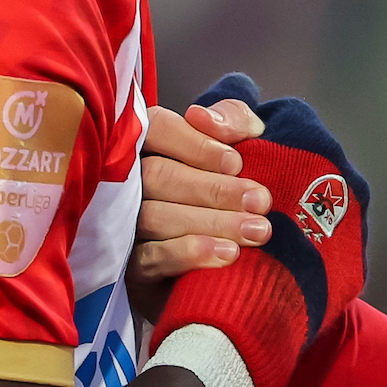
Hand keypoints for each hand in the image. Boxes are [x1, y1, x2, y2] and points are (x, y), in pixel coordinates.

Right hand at [153, 74, 370, 386]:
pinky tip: (226, 256)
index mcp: (153, 145)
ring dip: (209, 222)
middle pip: (158, 176)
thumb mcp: (244, 150)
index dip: (194, 144)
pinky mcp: (131, 268)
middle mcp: (130, 182)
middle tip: (262, 201)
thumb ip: (233, 122)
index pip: (157, 129)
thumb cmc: (236, 195)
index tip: (236, 162)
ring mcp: (124, 225)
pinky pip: (150, 259)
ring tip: (256, 232)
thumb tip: (206, 118)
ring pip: (154, 217)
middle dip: (214, 189)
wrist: (236, 265)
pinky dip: (189, 254)